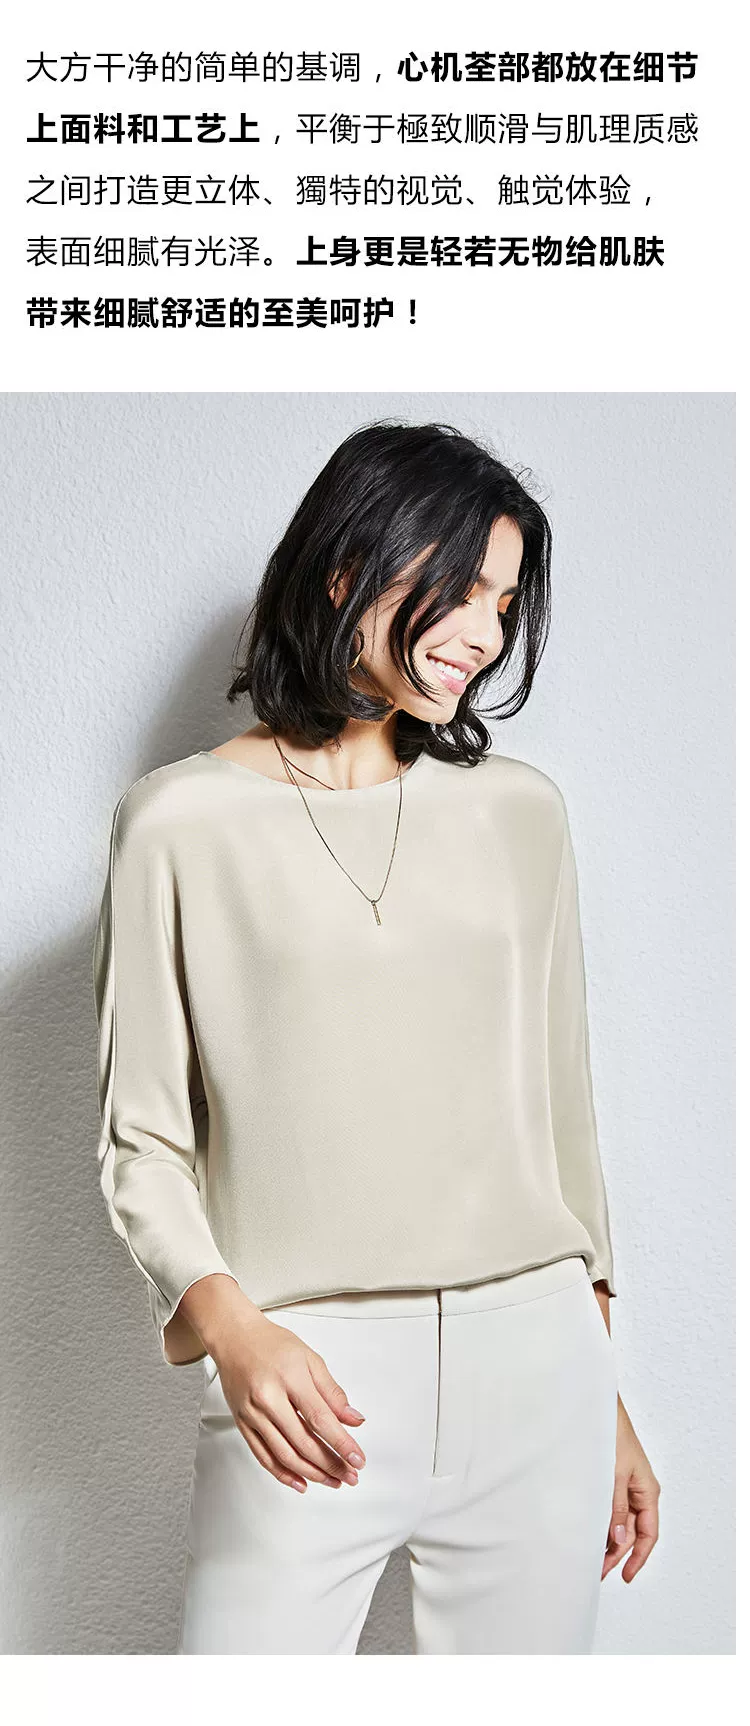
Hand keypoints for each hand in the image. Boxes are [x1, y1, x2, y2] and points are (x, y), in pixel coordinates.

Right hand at [175, 1273, 366, 1493]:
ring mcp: (252, 1414)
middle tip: (350, 1475)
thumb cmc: (272, 1344)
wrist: (234, 1337)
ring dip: (312, 1474)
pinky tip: (301, 1482)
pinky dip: (283, 1474)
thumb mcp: (310, 1358)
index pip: (320, 1419)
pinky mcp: (242, 1424)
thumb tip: (353, 1420)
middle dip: (331, 1464)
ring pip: (284, 1455)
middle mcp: (268, 1399)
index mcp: (289, 1378)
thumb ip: (332, 1391)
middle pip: (303, 1442)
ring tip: (332, 1481)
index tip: (358, 1460)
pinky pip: (263, 1456)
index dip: (341, 1443)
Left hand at [602, 1397, 660, 1581]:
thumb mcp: (614, 1475)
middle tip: (597, 1571)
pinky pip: (608, 1508)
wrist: (597, 1409)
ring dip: (605, 1539)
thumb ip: (615, 1508)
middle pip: (630, 1532)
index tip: (624, 1576)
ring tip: (589, 1556)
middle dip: (616, 1553)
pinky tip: (587, 1532)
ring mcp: (623, 1486)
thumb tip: (617, 1539)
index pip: (648, 1534)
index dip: (637, 1558)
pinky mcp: (609, 1480)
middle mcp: (638, 1492)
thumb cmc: (612, 1435)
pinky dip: (599, 1522)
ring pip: (617, 1522)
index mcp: (647, 1491)